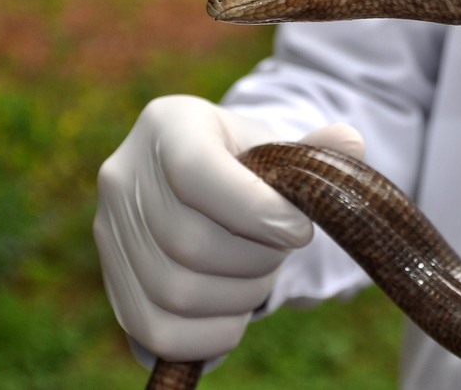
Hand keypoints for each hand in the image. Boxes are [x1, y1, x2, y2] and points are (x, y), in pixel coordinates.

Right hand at [94, 95, 363, 360]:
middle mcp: (123, 176)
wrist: (205, 189)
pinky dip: (211, 336)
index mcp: (168, 125)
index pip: (196, 171)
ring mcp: (108, 233)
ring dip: (238, 297)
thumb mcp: (278, 148)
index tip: (301, 230)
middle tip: (281, 252)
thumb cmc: (250, 166)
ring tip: (259, 276)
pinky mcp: (113, 284)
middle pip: (189, 242)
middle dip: (256, 259)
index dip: (257, 210)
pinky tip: (237, 314)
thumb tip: (351, 142)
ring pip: (176, 292)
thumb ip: (313, 152)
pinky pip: (157, 332)